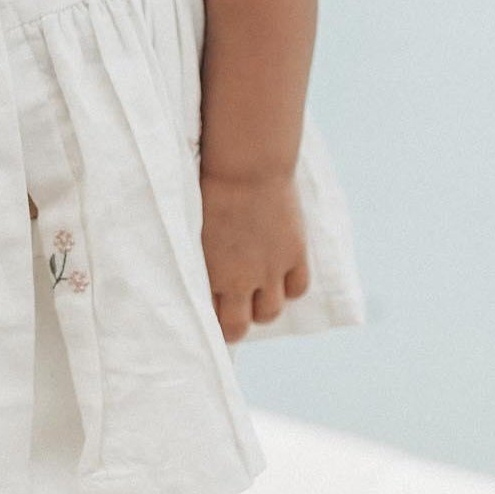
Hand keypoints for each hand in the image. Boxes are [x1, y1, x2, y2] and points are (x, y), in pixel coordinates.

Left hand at [198, 170, 310, 343]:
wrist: (247, 167)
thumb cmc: (212, 188)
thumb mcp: (197, 227)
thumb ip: (203, 256)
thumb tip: (205, 272)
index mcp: (212, 273)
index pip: (211, 317)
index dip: (212, 320)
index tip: (211, 315)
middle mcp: (241, 279)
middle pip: (239, 326)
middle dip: (235, 326)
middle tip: (233, 316)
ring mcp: (271, 269)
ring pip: (270, 312)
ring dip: (263, 308)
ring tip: (258, 295)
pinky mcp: (295, 254)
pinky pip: (297, 288)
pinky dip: (289, 288)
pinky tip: (281, 278)